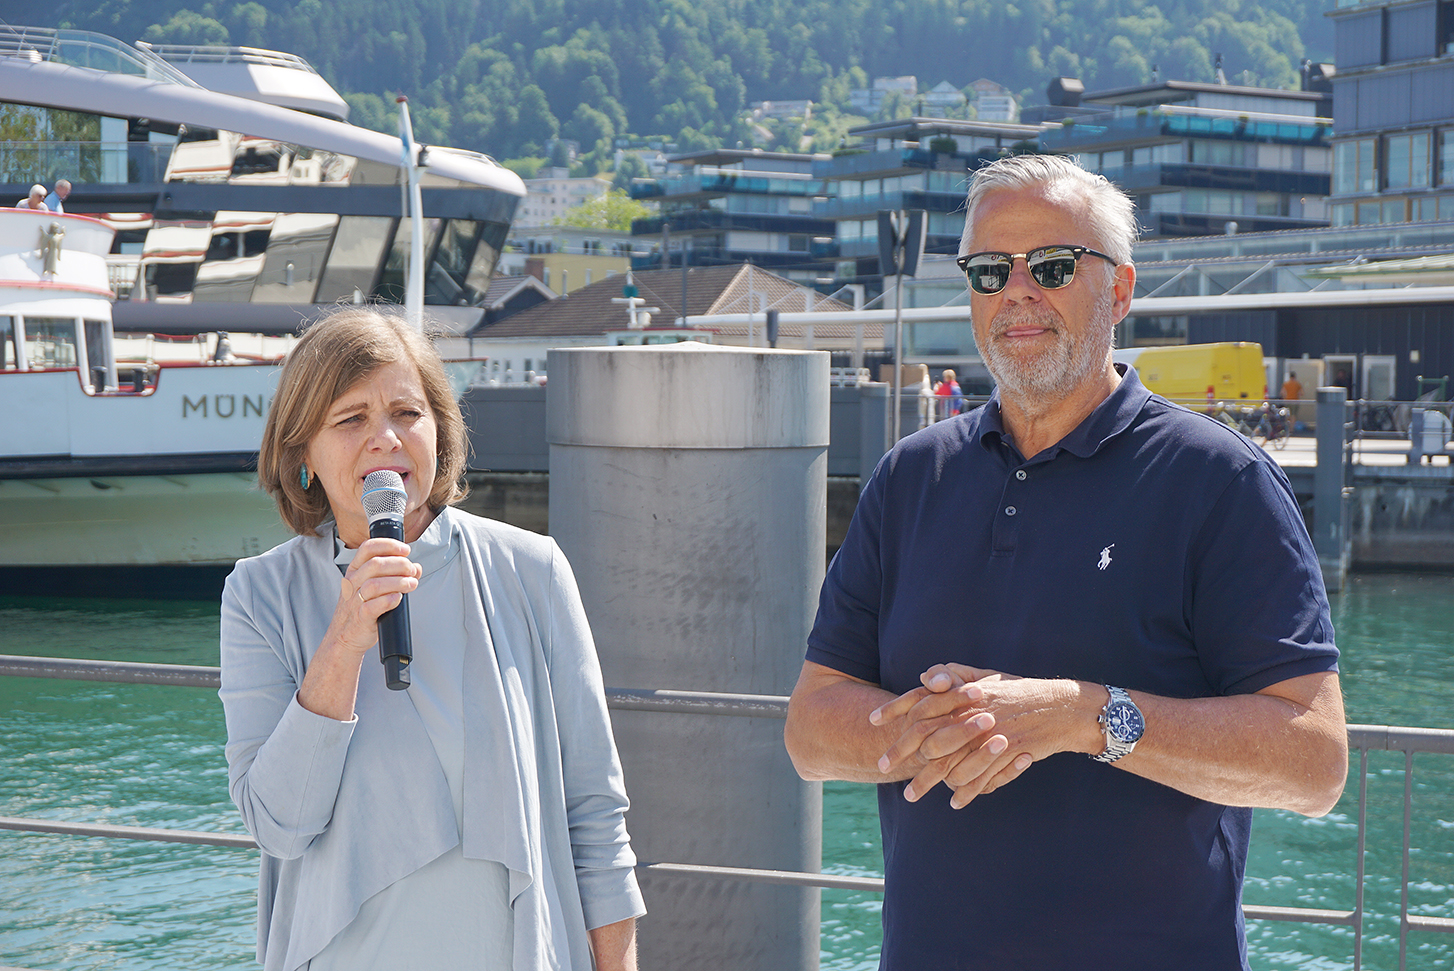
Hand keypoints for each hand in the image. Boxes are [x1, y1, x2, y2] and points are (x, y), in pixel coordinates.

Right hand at [329, 537, 421, 658]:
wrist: (344, 637)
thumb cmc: (361, 610)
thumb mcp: (375, 588)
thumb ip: (395, 575)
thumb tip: (416, 568)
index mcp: (355, 571)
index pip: (368, 548)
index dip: (389, 545)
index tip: (406, 550)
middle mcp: (353, 583)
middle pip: (375, 564)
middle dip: (399, 564)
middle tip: (412, 570)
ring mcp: (355, 601)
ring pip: (374, 584)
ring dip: (398, 582)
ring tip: (411, 584)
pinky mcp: (360, 618)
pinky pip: (372, 606)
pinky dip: (389, 600)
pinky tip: (398, 599)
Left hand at [874, 664, 1081, 808]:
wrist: (1060, 707)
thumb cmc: (1018, 690)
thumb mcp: (984, 675)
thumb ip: (952, 674)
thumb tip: (924, 677)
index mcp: (963, 693)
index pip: (920, 700)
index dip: (895, 710)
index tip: (872, 721)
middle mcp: (971, 714)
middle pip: (927, 737)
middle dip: (902, 753)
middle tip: (884, 766)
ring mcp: (988, 737)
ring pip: (949, 764)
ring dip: (928, 782)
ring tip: (911, 795)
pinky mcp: (1005, 755)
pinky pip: (979, 779)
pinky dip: (965, 793)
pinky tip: (954, 801)